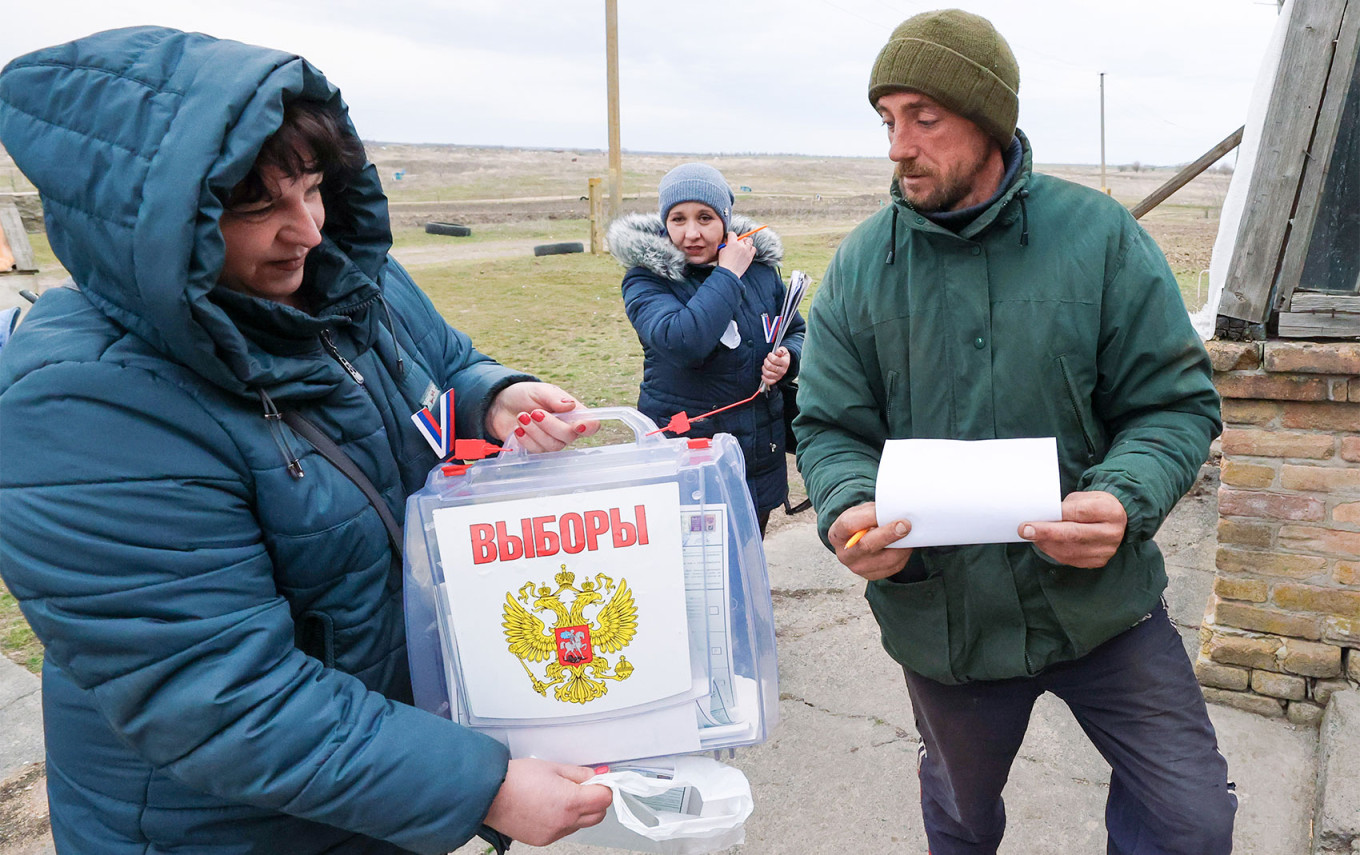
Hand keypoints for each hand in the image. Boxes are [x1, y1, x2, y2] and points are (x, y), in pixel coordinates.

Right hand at [483, 758, 611, 845]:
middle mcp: (564, 822)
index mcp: (569, 802)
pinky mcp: (543, 840)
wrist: (488, 794)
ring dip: (579, 811)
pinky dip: (563, 820)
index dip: (604, 787)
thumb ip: (579, 774)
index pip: (605, 799)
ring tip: (559, 795)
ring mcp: (553, 834)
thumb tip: (598, 776)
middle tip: (582, 786)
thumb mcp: (553, 767)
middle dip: (595, 800)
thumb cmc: (515, 779)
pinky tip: (548, 806)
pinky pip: (564, 831)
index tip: (598, 780)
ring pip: (581, 824)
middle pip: (597, 815)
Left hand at [485, 382, 598, 451]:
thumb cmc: (525, 395)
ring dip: (535, 431)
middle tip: (534, 412)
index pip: (591, 424)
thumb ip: (555, 397)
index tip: (578, 425)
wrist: (501, 405)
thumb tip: (570, 405)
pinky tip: (518, 428)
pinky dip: (526, 439)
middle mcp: (566, 429)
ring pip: (552, 445)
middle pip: (569, 436)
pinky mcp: (537, 449)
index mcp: (572, 413)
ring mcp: (551, 440)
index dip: (589, 427)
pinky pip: (537, 451)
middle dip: (550, 425)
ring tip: (522, 416)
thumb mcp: (540, 390)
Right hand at [716, 231, 755, 278]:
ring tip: (743, 246)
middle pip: (742, 238)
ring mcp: (746, 251)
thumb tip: (728, 243)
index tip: (729, 237)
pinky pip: (753, 248)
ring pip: (749, 241)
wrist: (729, 272)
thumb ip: (726, 245)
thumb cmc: (724, 263)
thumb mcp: (721, 251)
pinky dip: (751, 248)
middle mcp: (741, 246)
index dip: (730, 235)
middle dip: (738, 240)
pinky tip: (747, 251)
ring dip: (746, 242)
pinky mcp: (750, 256)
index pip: (733, 234)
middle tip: (736, 243)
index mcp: (732, 243)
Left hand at [761, 347, 790, 385]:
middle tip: (767, 360)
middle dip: (766, 361)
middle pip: (769, 366)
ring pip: (768, 374)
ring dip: (764, 368)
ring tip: (765, 366)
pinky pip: (769, 381)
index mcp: (785, 363)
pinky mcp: (775, 380)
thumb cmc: (782, 357)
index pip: (774, 359)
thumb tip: (778, 352)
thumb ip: (781, 350)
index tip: (770, 355)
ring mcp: (779, 376)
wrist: (786, 363)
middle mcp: (782, 371)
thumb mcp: (783, 351)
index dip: (770, 356)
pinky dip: (764, 378)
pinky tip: (763, 374)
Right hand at [829, 501, 912, 580]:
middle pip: (866, 546)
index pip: (850, 525)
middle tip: (905, 525)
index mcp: (837, 534)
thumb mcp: (861, 512)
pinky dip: (904, 554)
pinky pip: (894, 567)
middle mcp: (845, 555)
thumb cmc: (860, 524)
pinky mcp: (873, 576)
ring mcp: (858, 568)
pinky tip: (906, 545)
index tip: (886, 512)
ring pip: (885, 559)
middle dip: (888, 534)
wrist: (856, 542)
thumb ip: (874, 512)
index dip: (870, 517)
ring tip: (910, 534)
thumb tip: (895, 513)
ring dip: (901, 546)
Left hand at [1019, 490, 1126, 567]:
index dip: (1056, 515)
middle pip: (1074, 534)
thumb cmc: (1095, 505)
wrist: (1117, 520)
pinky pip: (1070, 559)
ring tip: (1031, 535)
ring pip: (1070, 550)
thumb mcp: (1084, 498)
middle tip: (1025, 530)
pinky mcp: (1098, 561)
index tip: (1037, 517)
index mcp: (1109, 511)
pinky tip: (1043, 543)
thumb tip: (1042, 518)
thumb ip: (1066, 507)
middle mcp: (1111, 533)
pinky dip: (1053, 551)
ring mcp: (1106, 550)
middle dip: (1046, 533)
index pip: (1080, 513)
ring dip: (1046, 543)